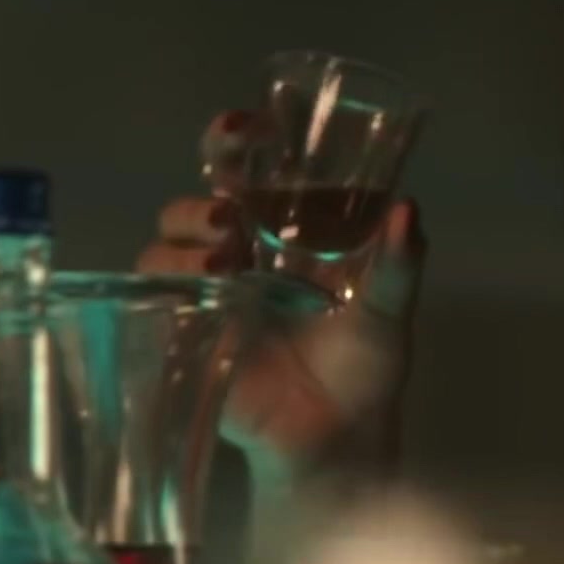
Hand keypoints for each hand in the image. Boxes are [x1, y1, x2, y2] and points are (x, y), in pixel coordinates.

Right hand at [136, 110, 426, 462]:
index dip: (230, 139)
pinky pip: (154, 296)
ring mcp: (206, 295)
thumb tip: (408, 209)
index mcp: (279, 234)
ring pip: (164, 245)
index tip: (243, 124)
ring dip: (186, 243)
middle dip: (199, 201)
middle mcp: (235, 255)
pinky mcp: (186, 334)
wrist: (338, 439)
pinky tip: (208, 290)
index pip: (242, 171)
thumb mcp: (388, 310)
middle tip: (230, 217)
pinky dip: (172, 283)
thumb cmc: (365, 368)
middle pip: (190, 204)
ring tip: (226, 263)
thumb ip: (397, 262)